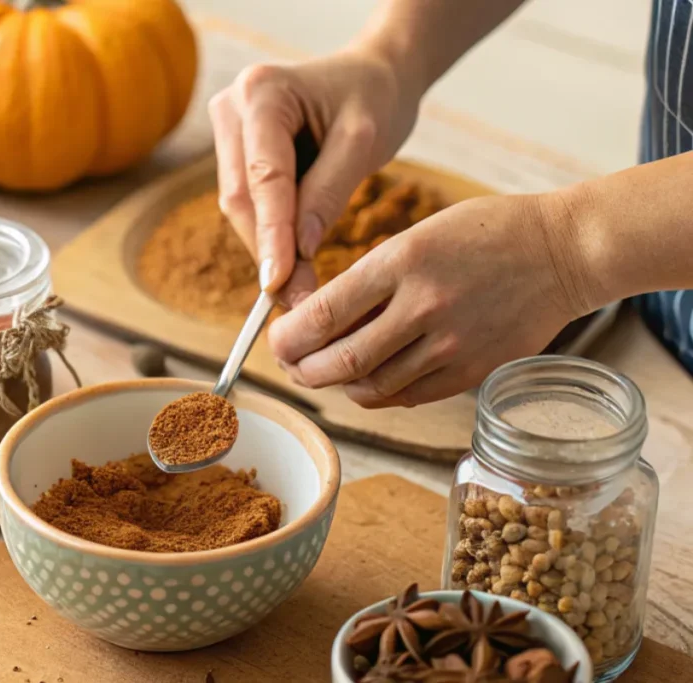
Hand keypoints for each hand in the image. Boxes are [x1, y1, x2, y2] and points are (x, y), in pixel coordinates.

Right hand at [208, 45, 423, 298]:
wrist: (373, 77)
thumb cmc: (374, 98)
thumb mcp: (363, 141)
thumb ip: (329, 193)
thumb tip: (300, 253)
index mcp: (262, 92)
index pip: (264, 176)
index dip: (271, 234)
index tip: (279, 283)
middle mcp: (232, 108)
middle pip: (241, 198)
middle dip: (269, 252)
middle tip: (299, 303)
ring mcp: (228, 132)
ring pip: (240, 208)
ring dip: (268, 251)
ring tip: (300, 294)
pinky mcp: (236, 156)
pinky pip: (249, 207)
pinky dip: (271, 238)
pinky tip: (293, 269)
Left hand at [267, 193, 599, 406]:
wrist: (563, 251)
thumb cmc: (484, 233)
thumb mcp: (416, 235)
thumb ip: (370, 279)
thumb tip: (317, 319)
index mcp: (402, 261)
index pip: (324, 313)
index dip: (288, 336)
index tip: (276, 339)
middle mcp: (423, 306)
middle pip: (340, 362)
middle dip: (302, 369)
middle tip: (290, 365)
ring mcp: (450, 345)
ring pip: (370, 387)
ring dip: (336, 385)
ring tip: (323, 374)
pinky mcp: (471, 371)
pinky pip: (406, 397)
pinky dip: (376, 394)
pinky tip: (366, 381)